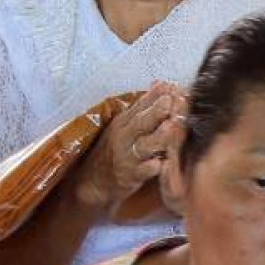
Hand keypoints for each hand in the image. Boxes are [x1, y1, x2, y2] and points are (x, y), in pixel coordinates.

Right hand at [75, 85, 184, 213]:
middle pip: (141, 122)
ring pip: (144, 145)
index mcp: (123, 122)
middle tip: (170, 101)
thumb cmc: (114, 150)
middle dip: (156, 111)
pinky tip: (161, 164)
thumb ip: (142, 106)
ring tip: (171, 127)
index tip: (170, 85)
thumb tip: (161, 83)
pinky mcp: (130, 177)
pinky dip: (151, 167)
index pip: (140, 106)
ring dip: (158, 136)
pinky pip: (142, 172)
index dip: (155, 96)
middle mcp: (124, 137)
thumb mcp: (124, 125)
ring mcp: (127, 157)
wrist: (93, 181)